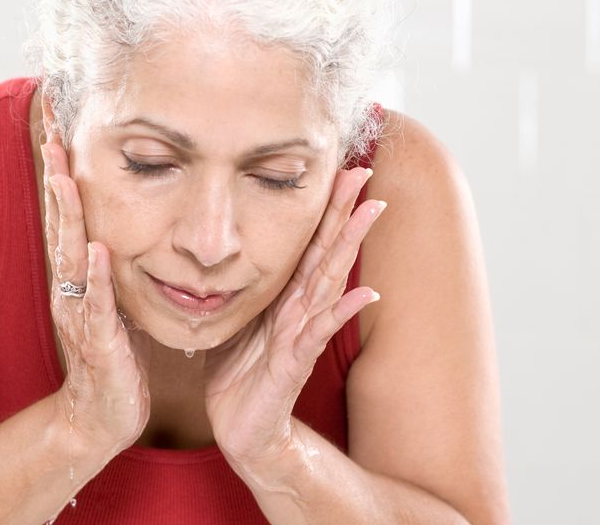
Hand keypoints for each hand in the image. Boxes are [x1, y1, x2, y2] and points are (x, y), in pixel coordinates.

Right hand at [42, 133, 151, 455]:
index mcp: (75, 272)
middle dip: (55, 171)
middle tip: (49, 123)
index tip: (56, 116)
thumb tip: (110, 214)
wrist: (102, 417)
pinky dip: (94, 278)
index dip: (60, 163)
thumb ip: (104, 256)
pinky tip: (96, 250)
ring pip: (70, 255)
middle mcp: (70, 287)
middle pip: (60, 219)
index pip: (66, 208)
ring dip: (67, 214)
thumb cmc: (111, 354)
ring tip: (63, 174)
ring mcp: (81, 314)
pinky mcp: (99, 344)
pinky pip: (95, 307)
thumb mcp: (106, 296)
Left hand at [203, 165, 384, 468]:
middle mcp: (299, 311)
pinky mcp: (293, 365)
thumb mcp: (237, 320)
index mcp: (283, 298)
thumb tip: (228, 251)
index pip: (308, 244)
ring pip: (328, 282)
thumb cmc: (241, 376)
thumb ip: (244, 288)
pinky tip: (366, 293)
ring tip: (372, 212)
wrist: (243, 431)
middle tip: (365, 170)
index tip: (340, 168)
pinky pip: (317, 334)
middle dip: (345, 211)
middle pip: (326, 252)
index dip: (324, 208)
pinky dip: (342, 312)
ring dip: (350, 246)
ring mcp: (301, 336)